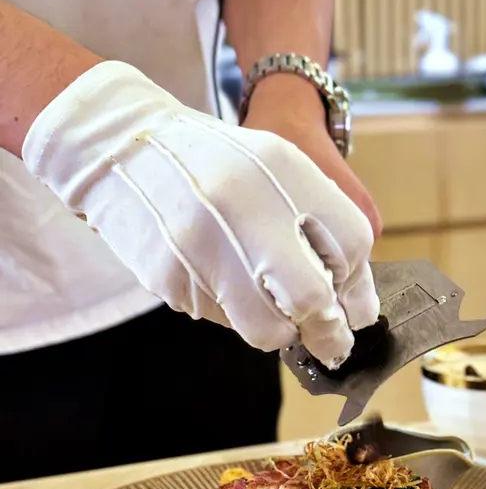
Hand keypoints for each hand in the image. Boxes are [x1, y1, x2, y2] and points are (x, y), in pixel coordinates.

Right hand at [22, 61, 378, 367]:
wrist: (126, 147)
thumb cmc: (218, 165)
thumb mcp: (280, 170)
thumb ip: (325, 228)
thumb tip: (355, 309)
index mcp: (283, 169)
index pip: (351, 247)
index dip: (356, 288)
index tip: (349, 309)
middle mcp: (244, 204)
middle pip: (311, 299)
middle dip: (326, 331)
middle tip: (327, 341)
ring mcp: (202, 244)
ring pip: (265, 327)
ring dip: (279, 330)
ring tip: (266, 303)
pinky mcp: (169, 276)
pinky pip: (221, 319)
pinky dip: (232, 312)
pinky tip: (217, 276)